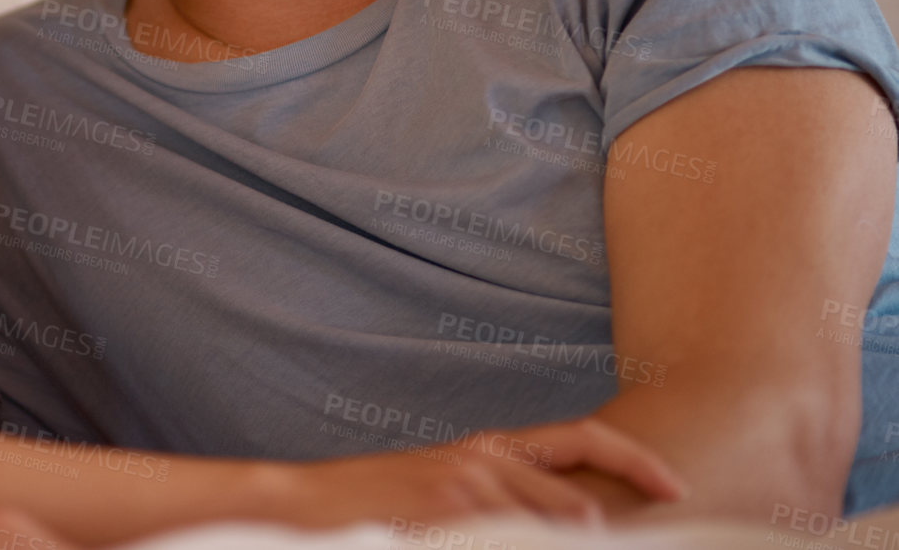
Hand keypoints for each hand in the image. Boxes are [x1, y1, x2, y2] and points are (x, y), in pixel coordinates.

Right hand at [286, 417, 686, 527]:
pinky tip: (472, 540)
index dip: (636, 460)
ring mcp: (464, 487)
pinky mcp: (445, 511)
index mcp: (488, 447)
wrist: (298, 505)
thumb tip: (572, 526)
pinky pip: (510, 538)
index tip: (678, 490)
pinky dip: (516, 544)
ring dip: (548, 546)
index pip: (581, 438)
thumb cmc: (371, 508)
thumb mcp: (442, 491)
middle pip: (579, 509)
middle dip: (596, 544)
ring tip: (493, 538)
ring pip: (551, 532)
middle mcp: (483, 458)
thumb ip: (501, 502)